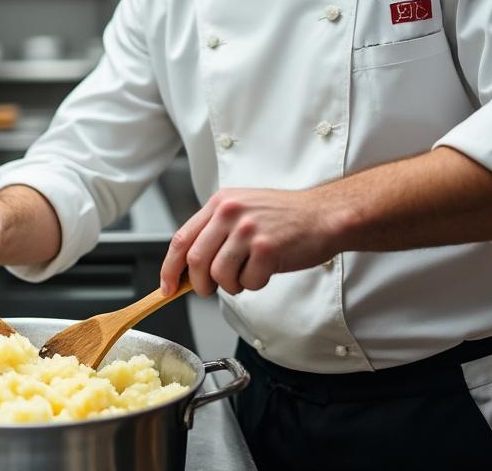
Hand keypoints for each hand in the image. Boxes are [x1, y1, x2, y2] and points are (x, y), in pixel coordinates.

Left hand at [160, 188, 340, 296]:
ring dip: (230, 285)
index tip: (167, 287)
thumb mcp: (243, 210)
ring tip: (246, 275)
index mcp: (220, 203)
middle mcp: (230, 212)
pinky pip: (248, 282)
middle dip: (200, 284)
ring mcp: (248, 230)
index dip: (170, 268)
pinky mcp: (267, 248)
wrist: (324, 215)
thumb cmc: (285, 217)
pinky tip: (266, 270)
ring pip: (219, 275)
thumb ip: (215, 231)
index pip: (182, 239)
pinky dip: (254, 285)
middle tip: (211, 288)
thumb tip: (188, 266)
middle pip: (196, 261)